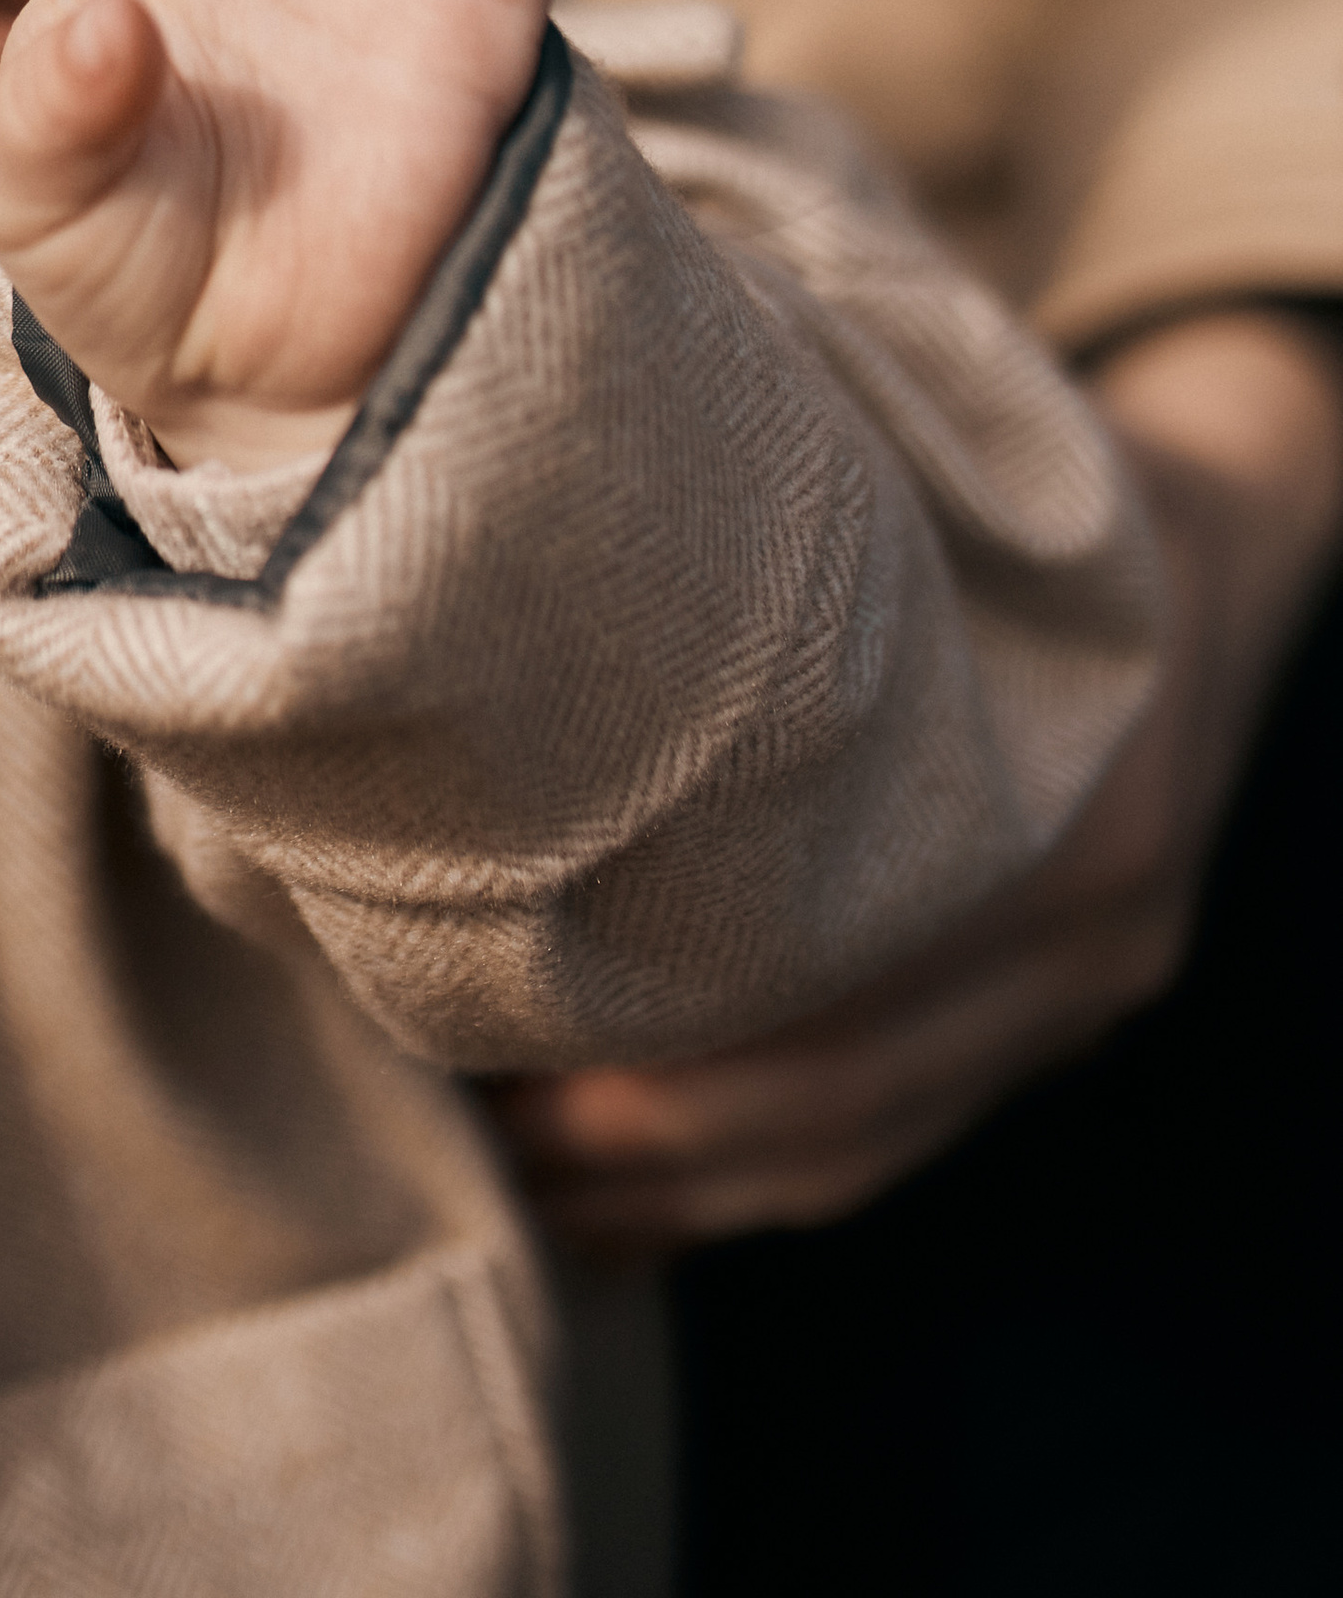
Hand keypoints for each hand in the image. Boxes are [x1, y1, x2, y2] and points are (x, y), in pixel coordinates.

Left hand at [495, 305, 1342, 1253]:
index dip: (659, 1029)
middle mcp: (1088, 925)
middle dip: (640, 1140)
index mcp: (1062, 795)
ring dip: (677, 1185)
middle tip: (479, 1124)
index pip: (843, 980)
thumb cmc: (1014, 494)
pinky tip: (621, 1181)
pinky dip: (744, 1171)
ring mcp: (1082, 994)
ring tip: (521, 1171)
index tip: (493, 1020)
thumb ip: (774, 588)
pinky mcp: (1054, 1024)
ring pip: (856, 1146)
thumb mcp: (921, 499)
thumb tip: (533, 624)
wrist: (1201, 552)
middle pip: (840, 1098)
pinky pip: (890, 1141)